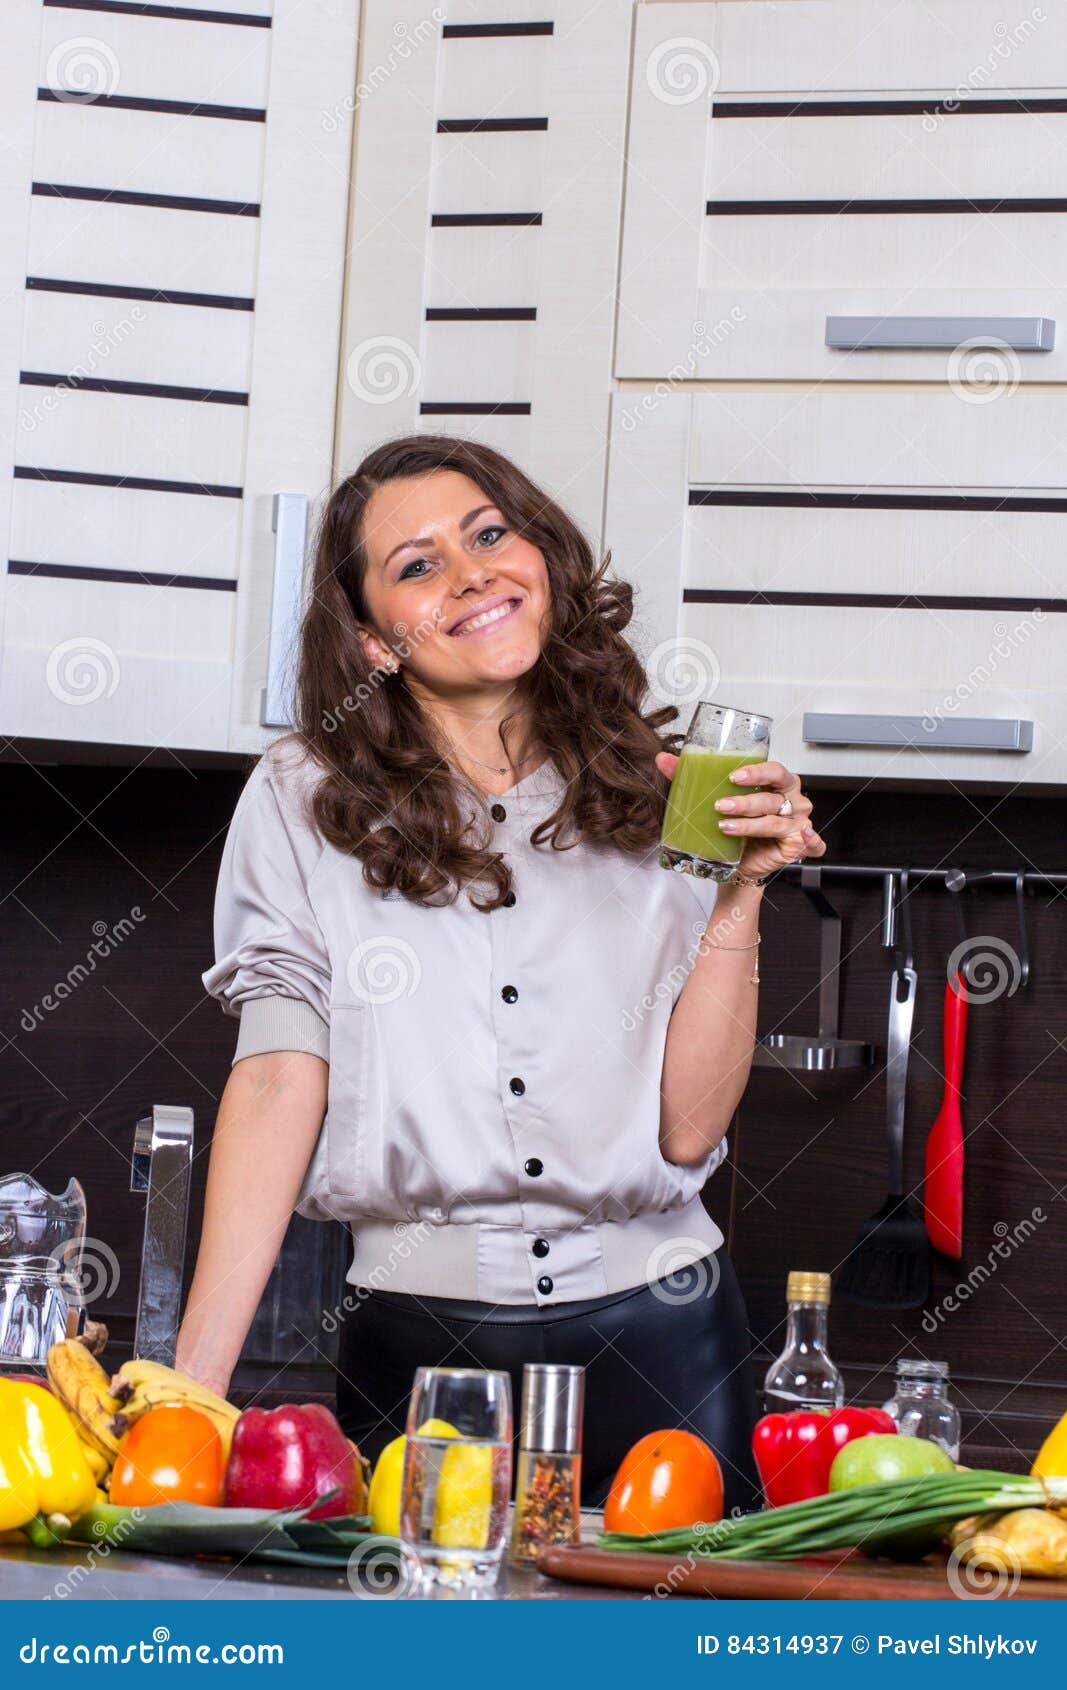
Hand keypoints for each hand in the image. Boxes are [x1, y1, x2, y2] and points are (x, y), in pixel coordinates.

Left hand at [655, 751, 826, 880]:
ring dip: (751, 824)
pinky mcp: (799, 845)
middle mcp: (793, 800)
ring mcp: (799, 823)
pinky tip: (802, 839)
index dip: (757, 772)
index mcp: (778, 782)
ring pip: (776, 821)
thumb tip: (663, 759)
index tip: (733, 777)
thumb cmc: (734, 825)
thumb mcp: (712, 799)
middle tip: (721, 805)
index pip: (774, 770)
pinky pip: (812, 844)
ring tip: (726, 826)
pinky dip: (812, 842)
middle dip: (747, 801)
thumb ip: (689, 777)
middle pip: (774, 796)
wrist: (738, 862)